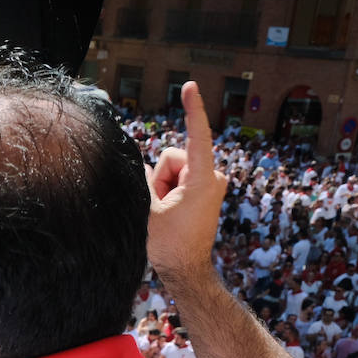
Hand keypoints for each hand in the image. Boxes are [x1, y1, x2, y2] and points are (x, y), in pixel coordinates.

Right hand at [146, 82, 227, 280]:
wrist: (185, 271)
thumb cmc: (170, 245)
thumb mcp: (149, 210)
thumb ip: (145, 182)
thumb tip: (144, 170)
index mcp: (203, 179)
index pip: (196, 135)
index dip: (193, 109)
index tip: (190, 86)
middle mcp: (213, 176)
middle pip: (173, 158)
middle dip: (162, 178)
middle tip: (164, 208)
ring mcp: (210, 184)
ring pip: (174, 169)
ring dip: (164, 188)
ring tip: (169, 214)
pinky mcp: (205, 191)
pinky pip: (179, 179)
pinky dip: (169, 191)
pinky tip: (170, 213)